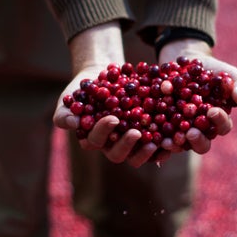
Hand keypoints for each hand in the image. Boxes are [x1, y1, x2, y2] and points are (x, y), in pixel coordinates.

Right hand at [52, 21, 161, 166]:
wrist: (102, 79)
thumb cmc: (83, 91)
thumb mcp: (70, 99)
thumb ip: (65, 113)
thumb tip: (74, 124)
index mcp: (92, 140)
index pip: (96, 141)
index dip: (104, 133)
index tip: (113, 118)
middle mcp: (110, 146)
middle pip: (117, 154)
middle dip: (126, 145)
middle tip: (136, 132)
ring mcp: (129, 144)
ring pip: (136, 157)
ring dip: (145, 152)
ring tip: (154, 142)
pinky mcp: (146, 139)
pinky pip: (155, 150)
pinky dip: (162, 149)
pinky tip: (170, 143)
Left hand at [157, 38, 236, 153]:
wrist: (186, 61)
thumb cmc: (213, 70)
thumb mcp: (229, 74)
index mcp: (218, 121)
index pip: (222, 127)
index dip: (219, 121)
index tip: (212, 110)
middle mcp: (200, 130)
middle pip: (202, 144)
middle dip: (197, 140)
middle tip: (191, 132)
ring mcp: (181, 130)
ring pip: (180, 144)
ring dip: (175, 144)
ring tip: (169, 140)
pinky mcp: (163, 126)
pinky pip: (161, 136)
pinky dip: (157, 137)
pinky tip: (152, 134)